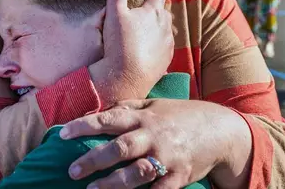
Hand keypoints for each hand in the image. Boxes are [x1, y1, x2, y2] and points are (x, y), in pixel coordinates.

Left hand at [61, 99, 251, 188]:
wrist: (220, 129)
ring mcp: (167, 157)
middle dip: (94, 160)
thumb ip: (126, 107)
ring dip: (113, 184)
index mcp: (144, 116)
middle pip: (120, 148)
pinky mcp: (179, 176)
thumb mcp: (154, 104)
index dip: (85, 126)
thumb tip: (96, 112)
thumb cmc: (180, 115)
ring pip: (137, 173)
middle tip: (72, 171)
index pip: (110, 119)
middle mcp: (154, 135)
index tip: (64, 134)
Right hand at [88, 0, 173, 107]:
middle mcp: (166, 25)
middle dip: (155, 4)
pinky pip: (164, 45)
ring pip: (165, 28)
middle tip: (145, 2)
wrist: (125, 78)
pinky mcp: (166, 59)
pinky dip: (158, 41)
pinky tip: (147, 45)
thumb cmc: (119, 43)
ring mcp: (168, 43)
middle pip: (163, 9)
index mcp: (154, 11)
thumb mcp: (114, 13)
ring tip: (145, 25)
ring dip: (157, 24)